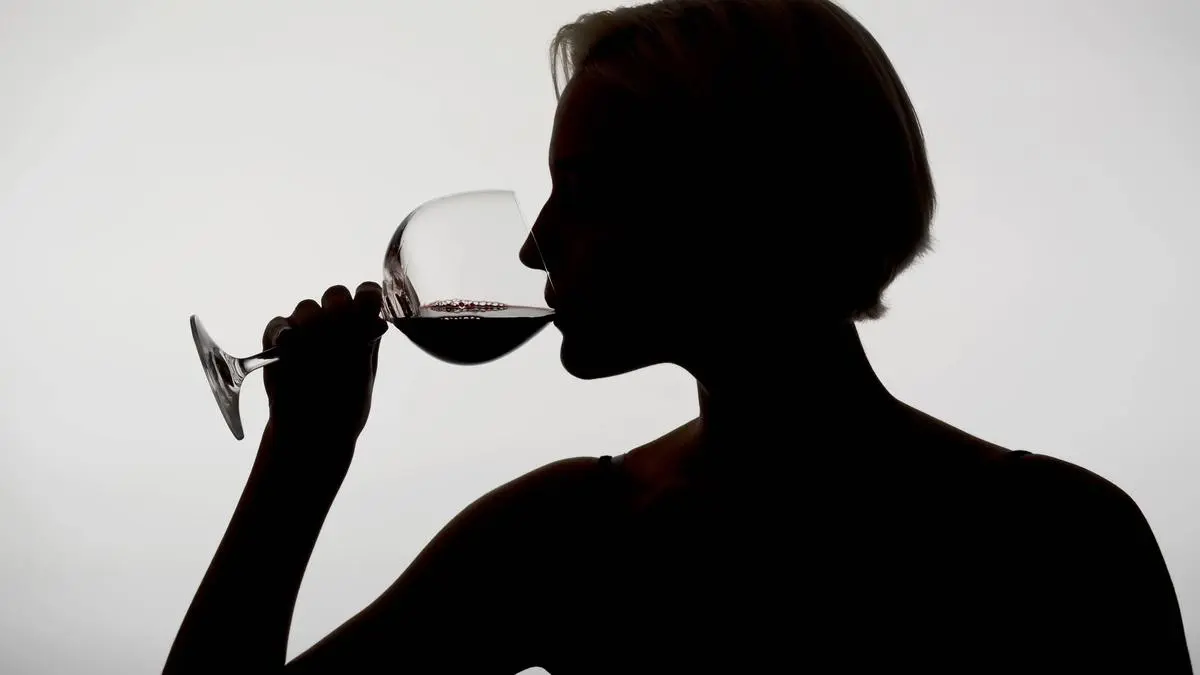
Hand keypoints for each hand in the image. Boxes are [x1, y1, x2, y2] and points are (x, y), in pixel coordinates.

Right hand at [262, 282, 387, 449]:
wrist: (314, 430)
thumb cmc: (345, 403)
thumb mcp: (363, 377)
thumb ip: (367, 347)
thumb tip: (378, 323)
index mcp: (362, 327)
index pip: (367, 296)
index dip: (367, 297)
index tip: (368, 310)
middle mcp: (334, 322)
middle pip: (336, 295)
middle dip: (339, 307)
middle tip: (341, 329)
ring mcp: (305, 329)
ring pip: (307, 308)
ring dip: (313, 323)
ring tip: (316, 349)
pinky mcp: (278, 340)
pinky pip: (278, 325)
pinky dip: (283, 331)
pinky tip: (288, 343)